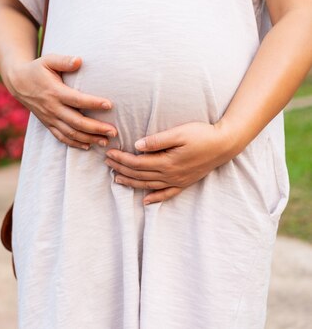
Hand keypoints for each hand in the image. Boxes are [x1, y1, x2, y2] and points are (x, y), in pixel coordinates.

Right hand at [5, 53, 116, 149]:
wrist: (18, 83)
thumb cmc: (37, 69)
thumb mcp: (48, 60)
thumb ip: (64, 60)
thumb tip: (80, 60)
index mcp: (54, 92)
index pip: (76, 100)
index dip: (93, 103)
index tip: (109, 105)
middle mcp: (52, 108)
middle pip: (76, 122)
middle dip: (96, 128)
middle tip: (114, 131)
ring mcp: (49, 118)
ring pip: (70, 133)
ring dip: (89, 139)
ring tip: (105, 141)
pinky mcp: (47, 124)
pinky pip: (61, 137)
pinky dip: (75, 143)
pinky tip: (88, 146)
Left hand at [103, 122, 235, 203]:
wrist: (226, 144)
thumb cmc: (202, 134)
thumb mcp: (179, 133)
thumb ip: (157, 140)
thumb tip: (137, 145)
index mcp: (167, 162)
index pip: (137, 163)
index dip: (121, 159)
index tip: (110, 153)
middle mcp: (170, 175)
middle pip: (139, 175)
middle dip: (121, 169)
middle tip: (107, 163)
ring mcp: (178, 181)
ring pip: (149, 186)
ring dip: (131, 183)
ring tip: (116, 179)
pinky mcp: (185, 183)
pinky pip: (167, 194)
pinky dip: (155, 198)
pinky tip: (145, 201)